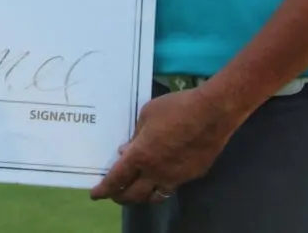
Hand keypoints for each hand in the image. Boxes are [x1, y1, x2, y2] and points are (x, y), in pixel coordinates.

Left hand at [90, 87, 239, 205]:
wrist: (212, 114)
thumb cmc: (175, 108)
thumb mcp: (146, 115)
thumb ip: (136, 135)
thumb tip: (127, 150)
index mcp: (141, 156)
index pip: (117, 179)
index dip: (105, 189)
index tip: (95, 194)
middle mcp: (157, 172)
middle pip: (134, 195)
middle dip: (121, 197)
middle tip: (114, 194)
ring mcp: (176, 177)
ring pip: (155, 197)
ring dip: (142, 196)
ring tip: (136, 190)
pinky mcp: (193, 175)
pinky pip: (172, 186)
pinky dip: (162, 185)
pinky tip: (161, 176)